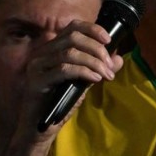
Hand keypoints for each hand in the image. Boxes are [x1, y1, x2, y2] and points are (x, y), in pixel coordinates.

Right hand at [15, 20, 122, 142]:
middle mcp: (42, 53)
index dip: (92, 29)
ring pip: (70, 53)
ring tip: (106, 75)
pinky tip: (95, 80)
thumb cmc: (60, 103)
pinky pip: (64, 70)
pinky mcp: (37, 81)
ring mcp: (37, 66)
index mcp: (52, 49)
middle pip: (73, 37)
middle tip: (109, 66)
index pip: (72, 27)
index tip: (108, 40)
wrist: (39, 128)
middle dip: (97, 49)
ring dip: (94, 62)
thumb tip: (118, 59)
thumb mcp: (84, 83)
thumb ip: (98, 69)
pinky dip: (83, 72)